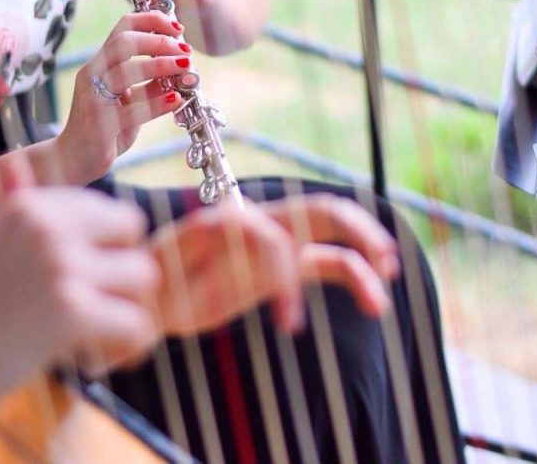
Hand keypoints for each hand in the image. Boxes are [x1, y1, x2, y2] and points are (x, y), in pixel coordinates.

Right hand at [0, 189, 161, 407]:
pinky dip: (128, 347)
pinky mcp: (72, 311)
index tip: (91, 282)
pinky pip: (136, 323)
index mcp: (30, 204)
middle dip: (126, 273)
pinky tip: (99, 360)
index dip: (110, 249)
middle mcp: (47, 226)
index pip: (113, 211)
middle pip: (135, 235)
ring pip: (144, 277)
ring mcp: (60, 265)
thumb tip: (16, 161)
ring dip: (130, 310)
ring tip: (102, 336)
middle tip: (103, 307)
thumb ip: (23, 214)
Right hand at [55, 11, 191, 181]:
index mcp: (99, 64)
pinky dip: (159, 103)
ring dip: (162, 66)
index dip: (152, 21)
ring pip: (126, 71)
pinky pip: (133, 110)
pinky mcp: (100, 125)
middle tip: (185, 51)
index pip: (122, 27)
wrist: (73, 160)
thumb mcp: (130, 101)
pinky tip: (177, 100)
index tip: (177, 28)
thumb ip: (150, 84)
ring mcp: (93, 99)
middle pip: (124, 43)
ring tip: (186, 70)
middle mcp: (92, 76)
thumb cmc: (105, 127)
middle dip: (160, 42)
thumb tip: (183, 66)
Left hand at [150, 195, 399, 336]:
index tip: (291, 323)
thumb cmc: (156, 280)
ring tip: (380, 305)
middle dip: (357, 231)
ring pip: (334, 243)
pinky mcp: (287, 269)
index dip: (290, 275)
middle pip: (322, 213)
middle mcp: (265, 225)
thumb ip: (197, 237)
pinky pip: (330, 265)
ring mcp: (280, 246)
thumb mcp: (167, 261)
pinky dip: (356, 279)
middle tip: (383, 257)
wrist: (154, 297)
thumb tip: (233, 220)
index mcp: (237, 219)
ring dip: (364, 264)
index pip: (277, 235)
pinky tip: (374, 305)